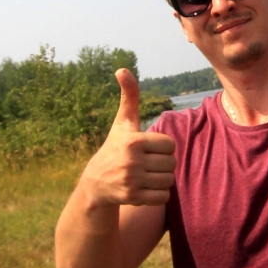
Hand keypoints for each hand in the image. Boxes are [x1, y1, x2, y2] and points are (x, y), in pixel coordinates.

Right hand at [81, 69, 175, 206]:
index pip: (169, 145)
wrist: (96, 182)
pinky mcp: (134, 198)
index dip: (162, 147)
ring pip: (169, 180)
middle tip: (147, 163)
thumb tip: (122, 69)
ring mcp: (132, 181)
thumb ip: (129, 97)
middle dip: (162, 164)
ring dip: (161, 179)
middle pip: (171, 163)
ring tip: (146, 175)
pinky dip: (158, 194)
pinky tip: (145, 188)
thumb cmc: (116, 147)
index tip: (148, 148)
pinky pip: (163, 197)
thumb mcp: (122, 123)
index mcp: (133, 141)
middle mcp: (132, 161)